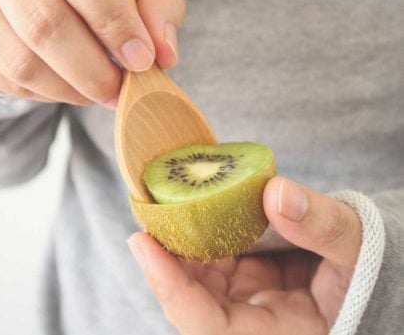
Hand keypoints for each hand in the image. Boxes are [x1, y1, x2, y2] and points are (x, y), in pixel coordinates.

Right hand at [0, 0, 184, 104]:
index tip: (142, 60)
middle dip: (92, 70)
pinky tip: (68, 86)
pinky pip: (6, 77)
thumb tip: (164, 55)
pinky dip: (46, 93)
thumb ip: (153, 7)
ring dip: (70, 90)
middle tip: (120, 90)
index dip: (112, 19)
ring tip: (98, 91)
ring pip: (21, 60)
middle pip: (43, 21)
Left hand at [128, 177, 361, 334]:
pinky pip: (211, 261)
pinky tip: (191, 209)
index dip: (172, 290)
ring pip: (195, 279)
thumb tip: (276, 192)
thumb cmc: (370, 274)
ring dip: (176, 244)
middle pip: (191, 302)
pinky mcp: (244, 282)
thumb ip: (324, 227)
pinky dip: (198, 234)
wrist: (371, 276)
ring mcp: (245, 303)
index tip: (142, 243)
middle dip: (163, 261)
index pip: (210, 328)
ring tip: (162, 203)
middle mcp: (252, 325)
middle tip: (146, 212)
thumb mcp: (358, 250)